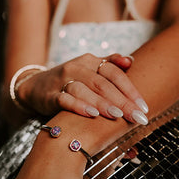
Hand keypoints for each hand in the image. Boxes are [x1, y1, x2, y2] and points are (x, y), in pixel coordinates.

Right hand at [16, 53, 148, 123]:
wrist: (34, 87)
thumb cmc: (69, 80)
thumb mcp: (89, 69)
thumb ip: (109, 64)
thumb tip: (131, 61)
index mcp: (90, 61)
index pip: (114, 73)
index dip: (130, 90)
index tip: (144, 107)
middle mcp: (76, 68)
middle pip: (103, 83)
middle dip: (122, 101)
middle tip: (137, 117)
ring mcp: (62, 81)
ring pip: (85, 90)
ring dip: (102, 103)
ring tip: (117, 115)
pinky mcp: (50, 95)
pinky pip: (65, 100)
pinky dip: (78, 106)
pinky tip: (92, 115)